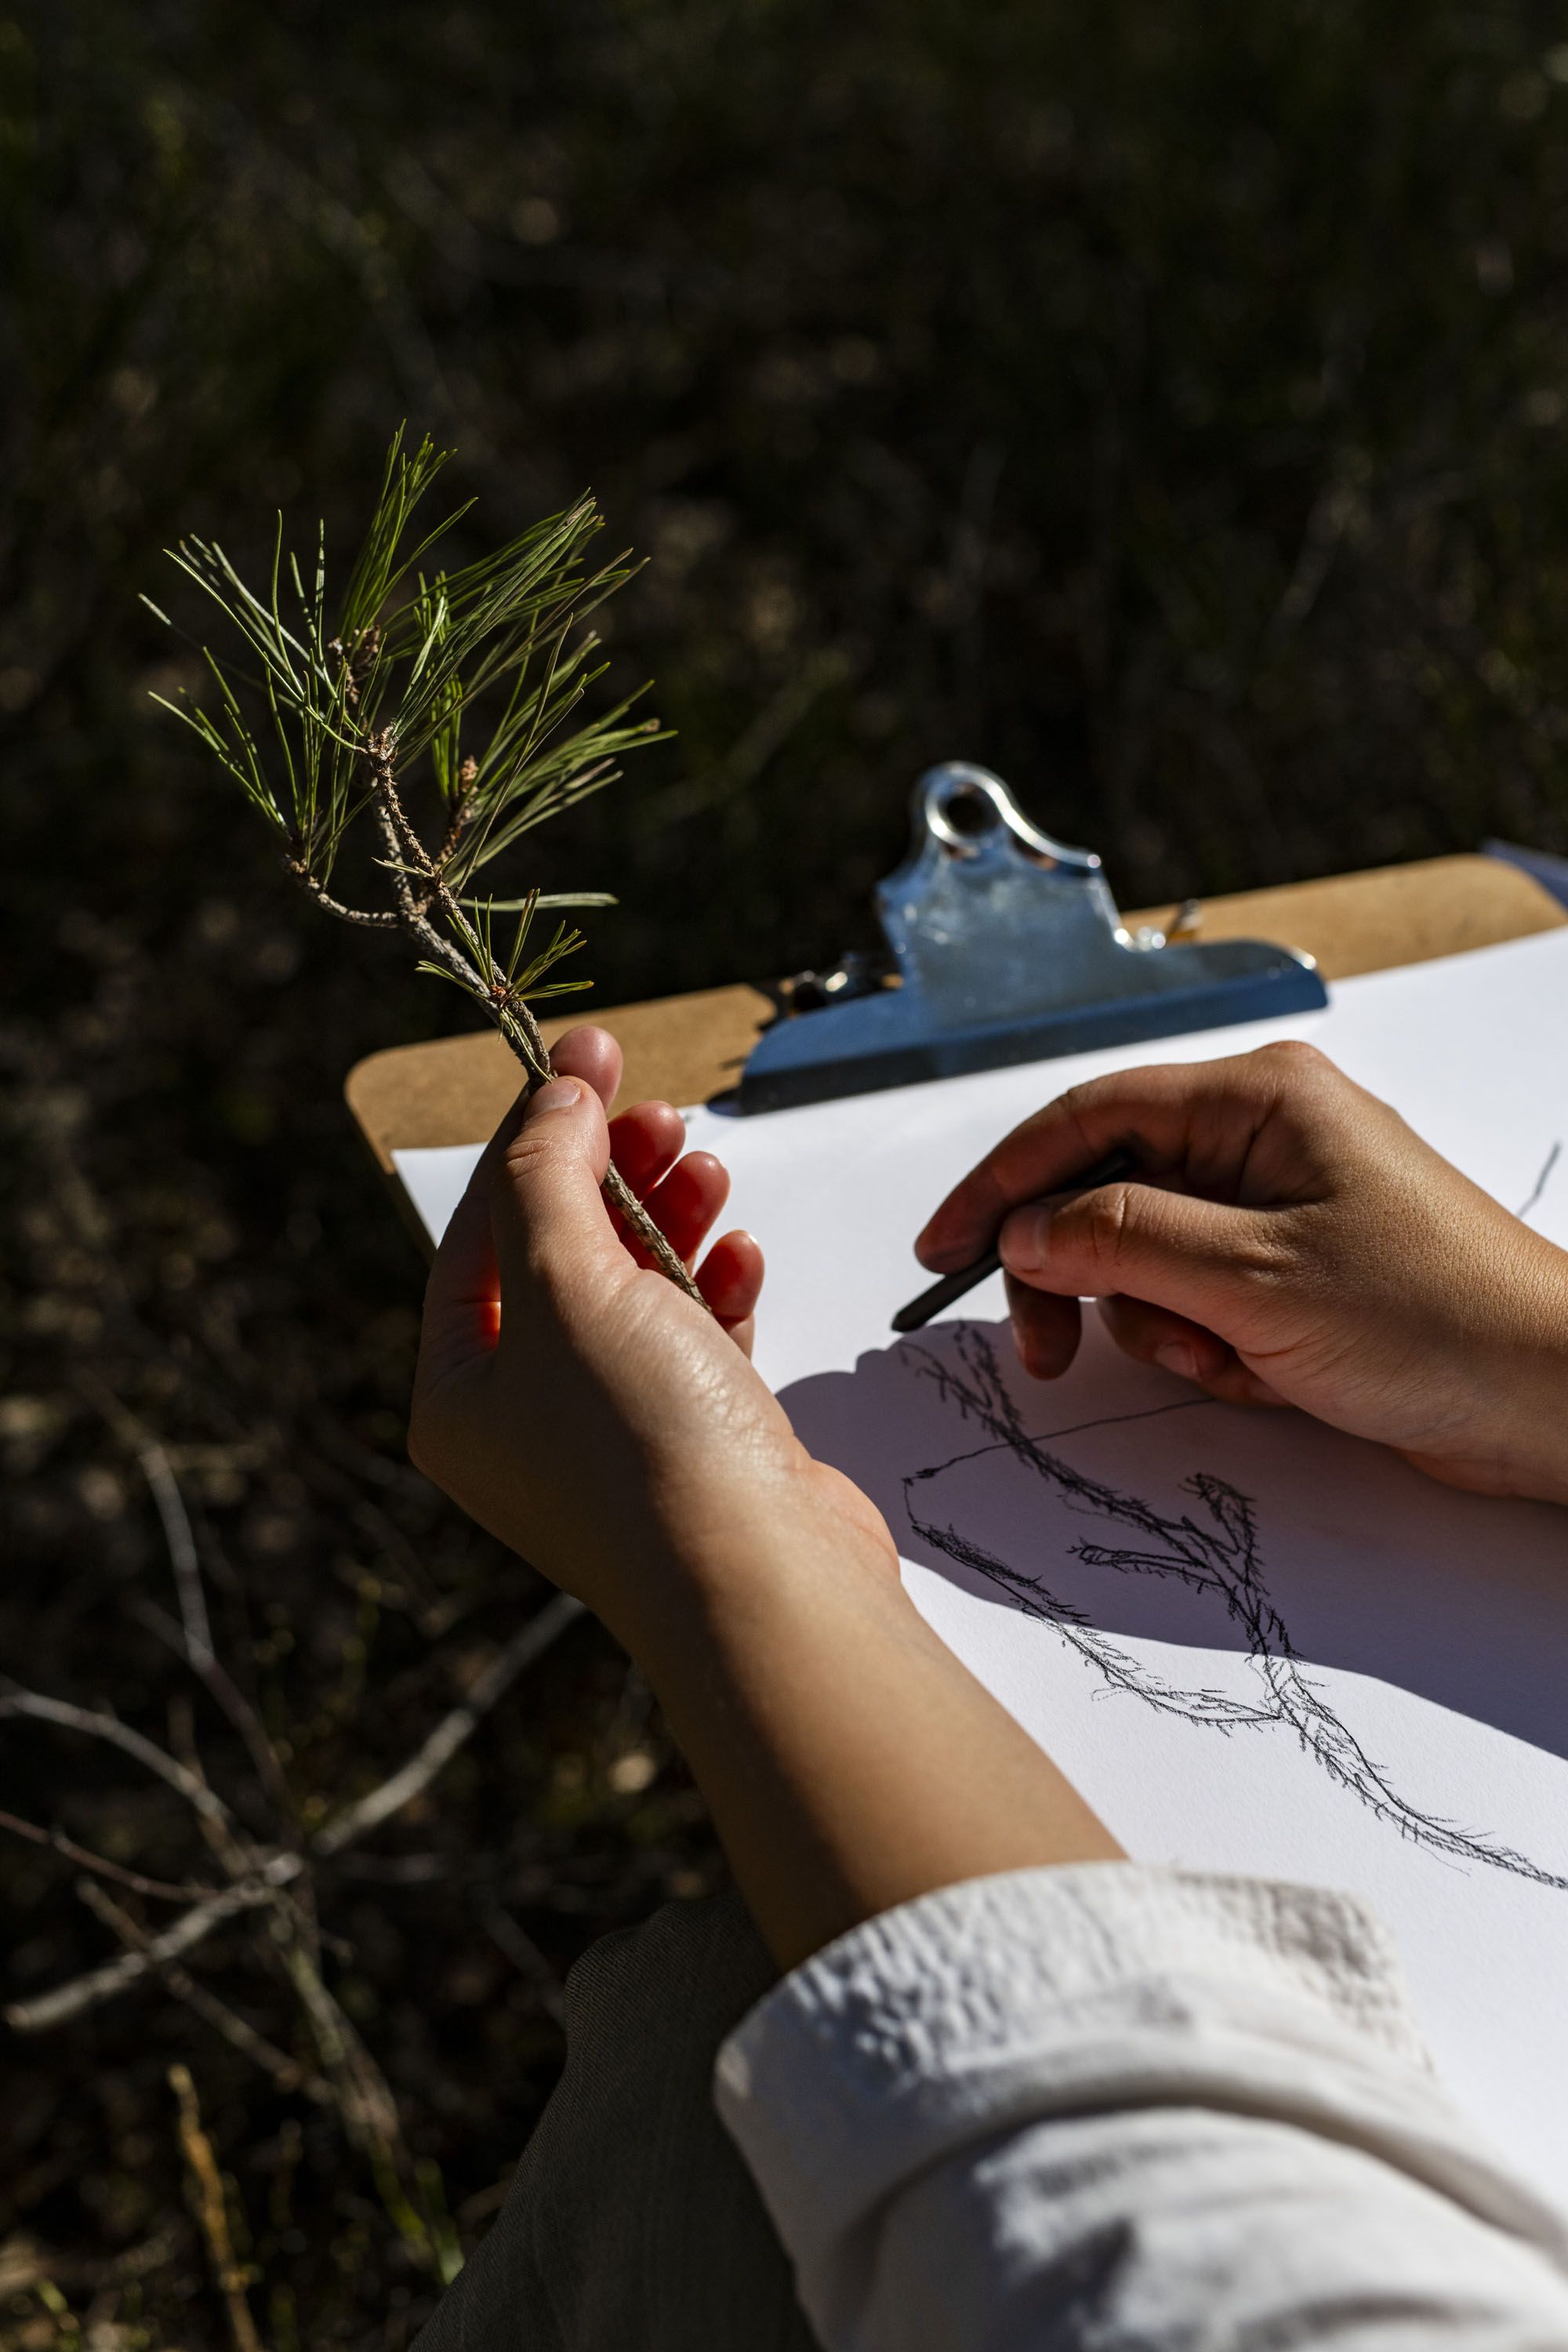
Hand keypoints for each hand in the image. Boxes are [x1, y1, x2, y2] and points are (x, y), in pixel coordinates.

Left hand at [409, 1025, 895, 1646]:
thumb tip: (554, 1099)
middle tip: (662, 1107)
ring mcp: (614, 1437)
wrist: (760, 1581)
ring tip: (709, 1166)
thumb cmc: (643, 1441)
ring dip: (672, 1219)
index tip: (587, 1054)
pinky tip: (742, 1254)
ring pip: (634, 1292)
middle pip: (560, 1257)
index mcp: (461, 1393)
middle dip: (612, 1174)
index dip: (533, 1134)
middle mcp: (526, 1421)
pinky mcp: (697, 1445)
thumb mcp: (567, 1282)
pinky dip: (717, 1287)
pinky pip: (695, 1341)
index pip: (481, 1233)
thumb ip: (549, 1177)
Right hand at [917, 1041, 1567, 1504]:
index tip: (944, 1250)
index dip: (1003, 1184)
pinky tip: (1266, 1375)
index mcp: (1258, 1099)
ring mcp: (1279, 1208)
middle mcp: (1263, 1138)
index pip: (1088, 1119)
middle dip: (1079, 1276)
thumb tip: (1025, 1232)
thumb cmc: (1436, 1319)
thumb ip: (1121, 1243)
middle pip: (1107, 1193)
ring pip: (1144, 1261)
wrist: (1553, 1399)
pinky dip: (1208, 1349)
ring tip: (1229, 1359)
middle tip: (1047, 1351)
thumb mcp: (1253, 1277)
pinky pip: (1198, 1304)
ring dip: (1160, 1326)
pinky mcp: (1293, 1274)